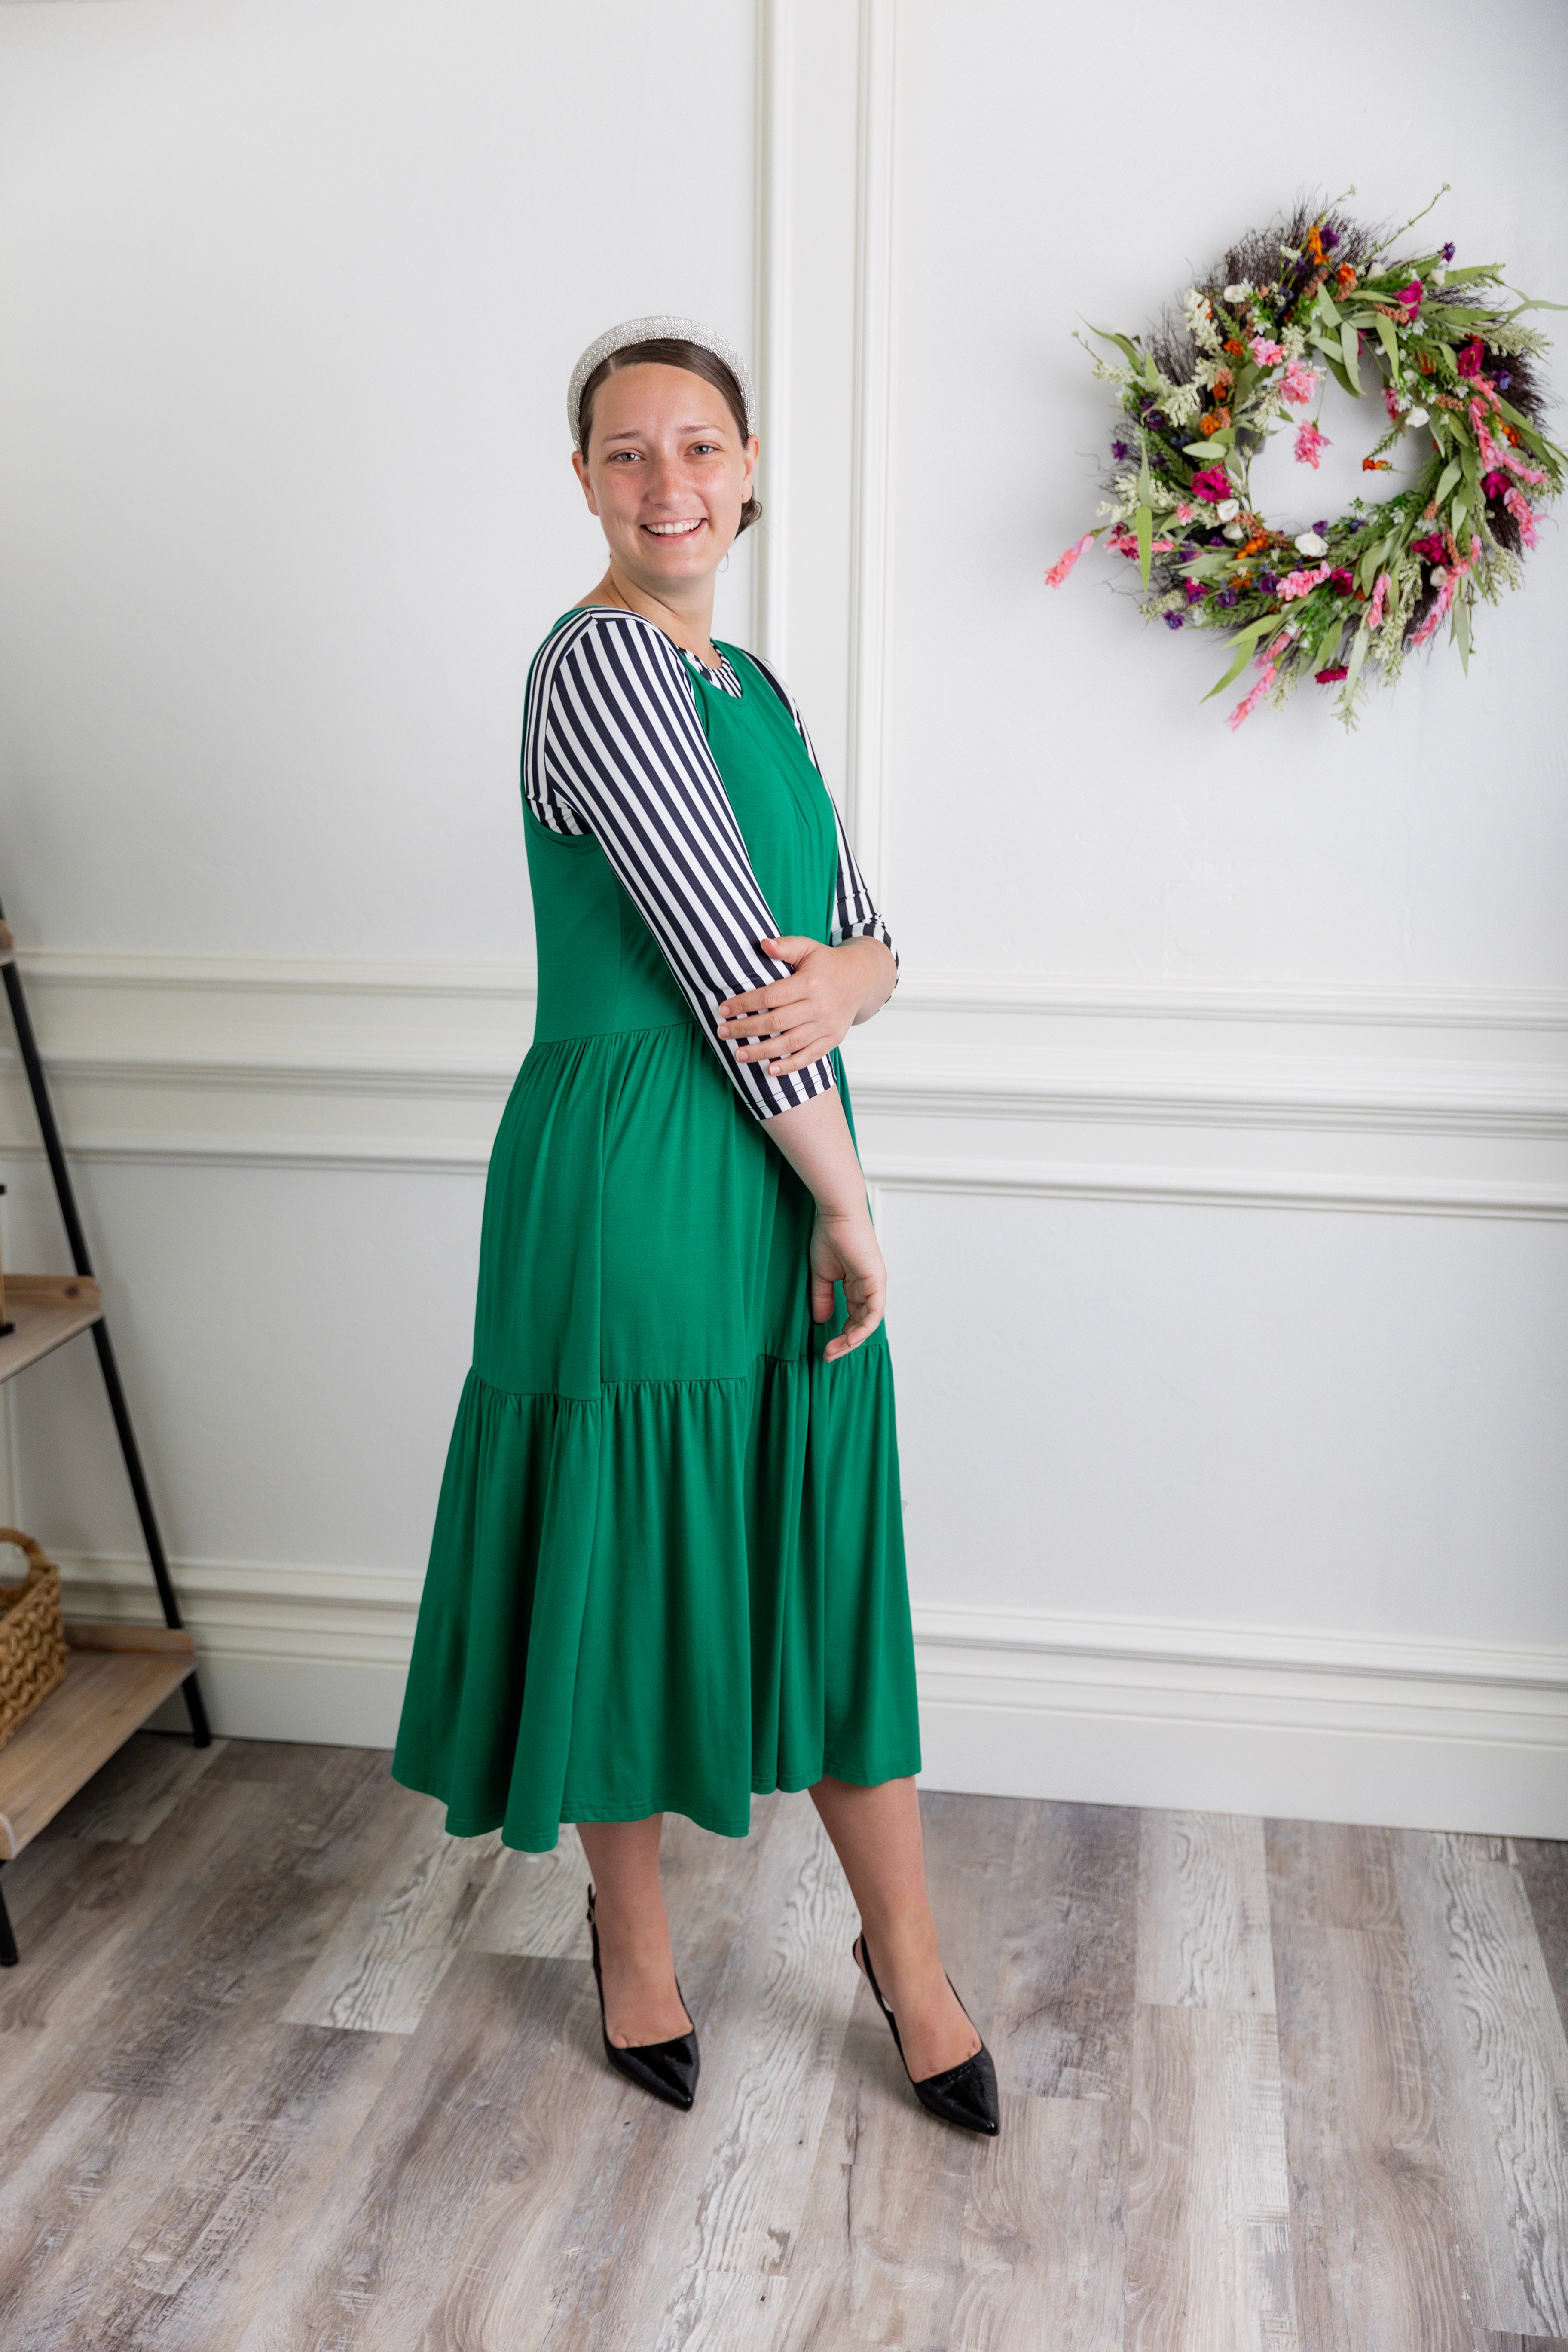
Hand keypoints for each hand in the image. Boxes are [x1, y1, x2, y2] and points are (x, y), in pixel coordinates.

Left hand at [716, 936, 892, 1077]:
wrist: (862, 979)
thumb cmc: (828, 964)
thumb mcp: (808, 948)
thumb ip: (785, 946)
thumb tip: (763, 943)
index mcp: (809, 983)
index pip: (770, 997)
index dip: (744, 1004)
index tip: (723, 1009)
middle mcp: (818, 1006)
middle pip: (775, 1022)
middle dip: (745, 1029)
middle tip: (722, 1032)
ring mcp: (827, 1025)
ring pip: (789, 1043)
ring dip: (761, 1052)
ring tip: (738, 1054)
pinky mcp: (833, 1039)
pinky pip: (810, 1056)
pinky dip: (790, 1065)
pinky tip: (770, 1070)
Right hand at [811, 1206, 885, 1360]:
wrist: (836, 1215)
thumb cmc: (830, 1236)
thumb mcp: (822, 1275)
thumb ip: (823, 1297)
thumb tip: (822, 1319)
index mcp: (858, 1285)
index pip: (854, 1318)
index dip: (841, 1335)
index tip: (825, 1349)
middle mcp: (869, 1288)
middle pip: (861, 1324)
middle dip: (845, 1343)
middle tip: (828, 1356)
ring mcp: (875, 1285)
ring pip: (868, 1322)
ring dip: (851, 1340)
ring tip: (833, 1351)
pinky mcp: (876, 1281)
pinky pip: (873, 1312)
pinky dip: (862, 1328)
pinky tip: (848, 1339)